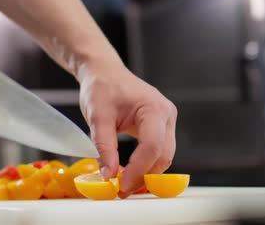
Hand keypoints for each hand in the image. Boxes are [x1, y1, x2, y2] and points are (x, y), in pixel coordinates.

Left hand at [79, 62, 176, 197]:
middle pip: (163, 155)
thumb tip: (109, 176)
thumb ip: (104, 147)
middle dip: (144, 176)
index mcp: (153, 108)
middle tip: (121, 190)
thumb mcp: (97, 117)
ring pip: (164, 156)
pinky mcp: (161, 127)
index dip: (138, 170)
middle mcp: (166, 115)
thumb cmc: (102, 87)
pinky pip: (159, 151)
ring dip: (146, 173)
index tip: (121, 186)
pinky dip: (146, 164)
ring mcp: (167, 121)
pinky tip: (130, 172)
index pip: (152, 147)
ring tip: (123, 183)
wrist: (104, 73)